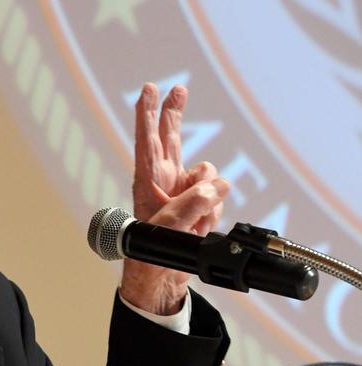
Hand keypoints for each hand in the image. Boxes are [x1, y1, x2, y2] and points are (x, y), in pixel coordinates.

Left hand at [122, 83, 229, 314]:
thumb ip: (195, 201)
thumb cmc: (151, 251)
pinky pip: (218, 198)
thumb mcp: (172, 225)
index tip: (149, 89)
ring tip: (194, 223)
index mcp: (147, 180)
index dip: (148, 113)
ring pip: (208, 175)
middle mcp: (163, 180)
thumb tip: (219, 186)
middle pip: (170, 138)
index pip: (147, 140)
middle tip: (177, 88)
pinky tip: (200, 228)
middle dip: (174, 114)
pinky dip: (215, 213)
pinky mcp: (197, 204)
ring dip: (210, 198)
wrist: (161, 277)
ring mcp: (181, 191)